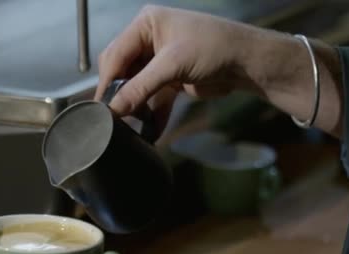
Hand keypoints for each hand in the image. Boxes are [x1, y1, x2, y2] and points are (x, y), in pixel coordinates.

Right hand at [96, 5, 342, 135]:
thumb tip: (113, 111)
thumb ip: (140, 88)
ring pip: (135, 88)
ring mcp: (158, 61)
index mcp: (145, 25)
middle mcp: (148, 40)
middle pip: (121, 72)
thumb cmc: (213, 49)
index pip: (115, 55)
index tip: (100, 108)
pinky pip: (152, 99)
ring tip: (131, 128)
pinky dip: (151, 115)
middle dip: (120, 96)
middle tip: (114, 119)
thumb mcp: (173, 65)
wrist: (248, 63)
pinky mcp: (170, 80)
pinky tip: (149, 132)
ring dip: (136, 108)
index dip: (106, 82)